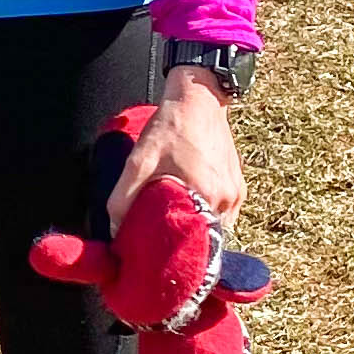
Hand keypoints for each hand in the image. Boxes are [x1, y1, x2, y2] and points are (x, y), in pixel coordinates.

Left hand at [107, 69, 243, 234]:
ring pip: (217, 224)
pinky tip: (189, 205)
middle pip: (207, 236)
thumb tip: (115, 229)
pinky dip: (207, 212)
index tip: (160, 255)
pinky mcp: (238, 183)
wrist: (198, 98)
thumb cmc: (170, 128)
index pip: (195, 242)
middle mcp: (228, 198)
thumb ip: (124, 198)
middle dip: (186, 240)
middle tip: (163, 240)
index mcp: (206, 195)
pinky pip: (224, 211)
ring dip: (198, 225)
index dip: (176, 250)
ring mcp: (236, 192)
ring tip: (175, 223)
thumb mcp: (138, 161)